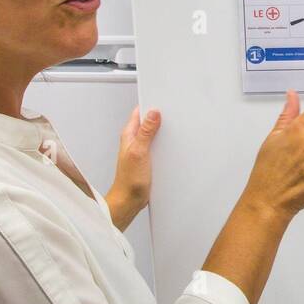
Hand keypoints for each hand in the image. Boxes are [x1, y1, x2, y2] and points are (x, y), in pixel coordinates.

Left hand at [107, 106, 161, 229]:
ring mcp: (141, 149)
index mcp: (129, 135)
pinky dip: (165, 144)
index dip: (151, 105)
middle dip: (161, 117)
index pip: (140, 112)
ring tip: (175, 129)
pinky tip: (171, 147)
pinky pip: (157, 146)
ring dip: (164, 132)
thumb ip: (146, 132)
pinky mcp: (147, 159)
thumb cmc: (129, 181)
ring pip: (154, 134)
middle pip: (149, 121)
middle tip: (173, 115)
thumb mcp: (139, 152)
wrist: (129, 200)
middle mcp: (134, 140)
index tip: (163, 102)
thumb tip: (153, 113)